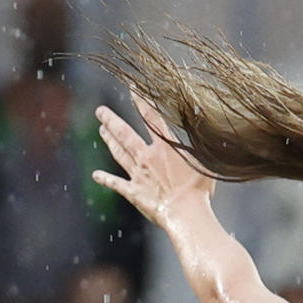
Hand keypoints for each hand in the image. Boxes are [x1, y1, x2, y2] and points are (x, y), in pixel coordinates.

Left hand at [94, 94, 216, 227]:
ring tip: (101, 131)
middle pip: (125, 134)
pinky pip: (116, 184)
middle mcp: (148, 157)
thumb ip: (197, 150)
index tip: (132, 89)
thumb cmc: (199, 191)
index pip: (151, 118)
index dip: (141, 102)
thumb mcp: (204, 163)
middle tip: (100, 111)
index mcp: (165, 147)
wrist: (186, 214)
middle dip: (111, 120)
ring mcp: (139, 175)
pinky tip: (96, 175)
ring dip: (109, 141)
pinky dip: (105, 179)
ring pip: (119, 153)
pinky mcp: (134, 193)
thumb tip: (206, 136)